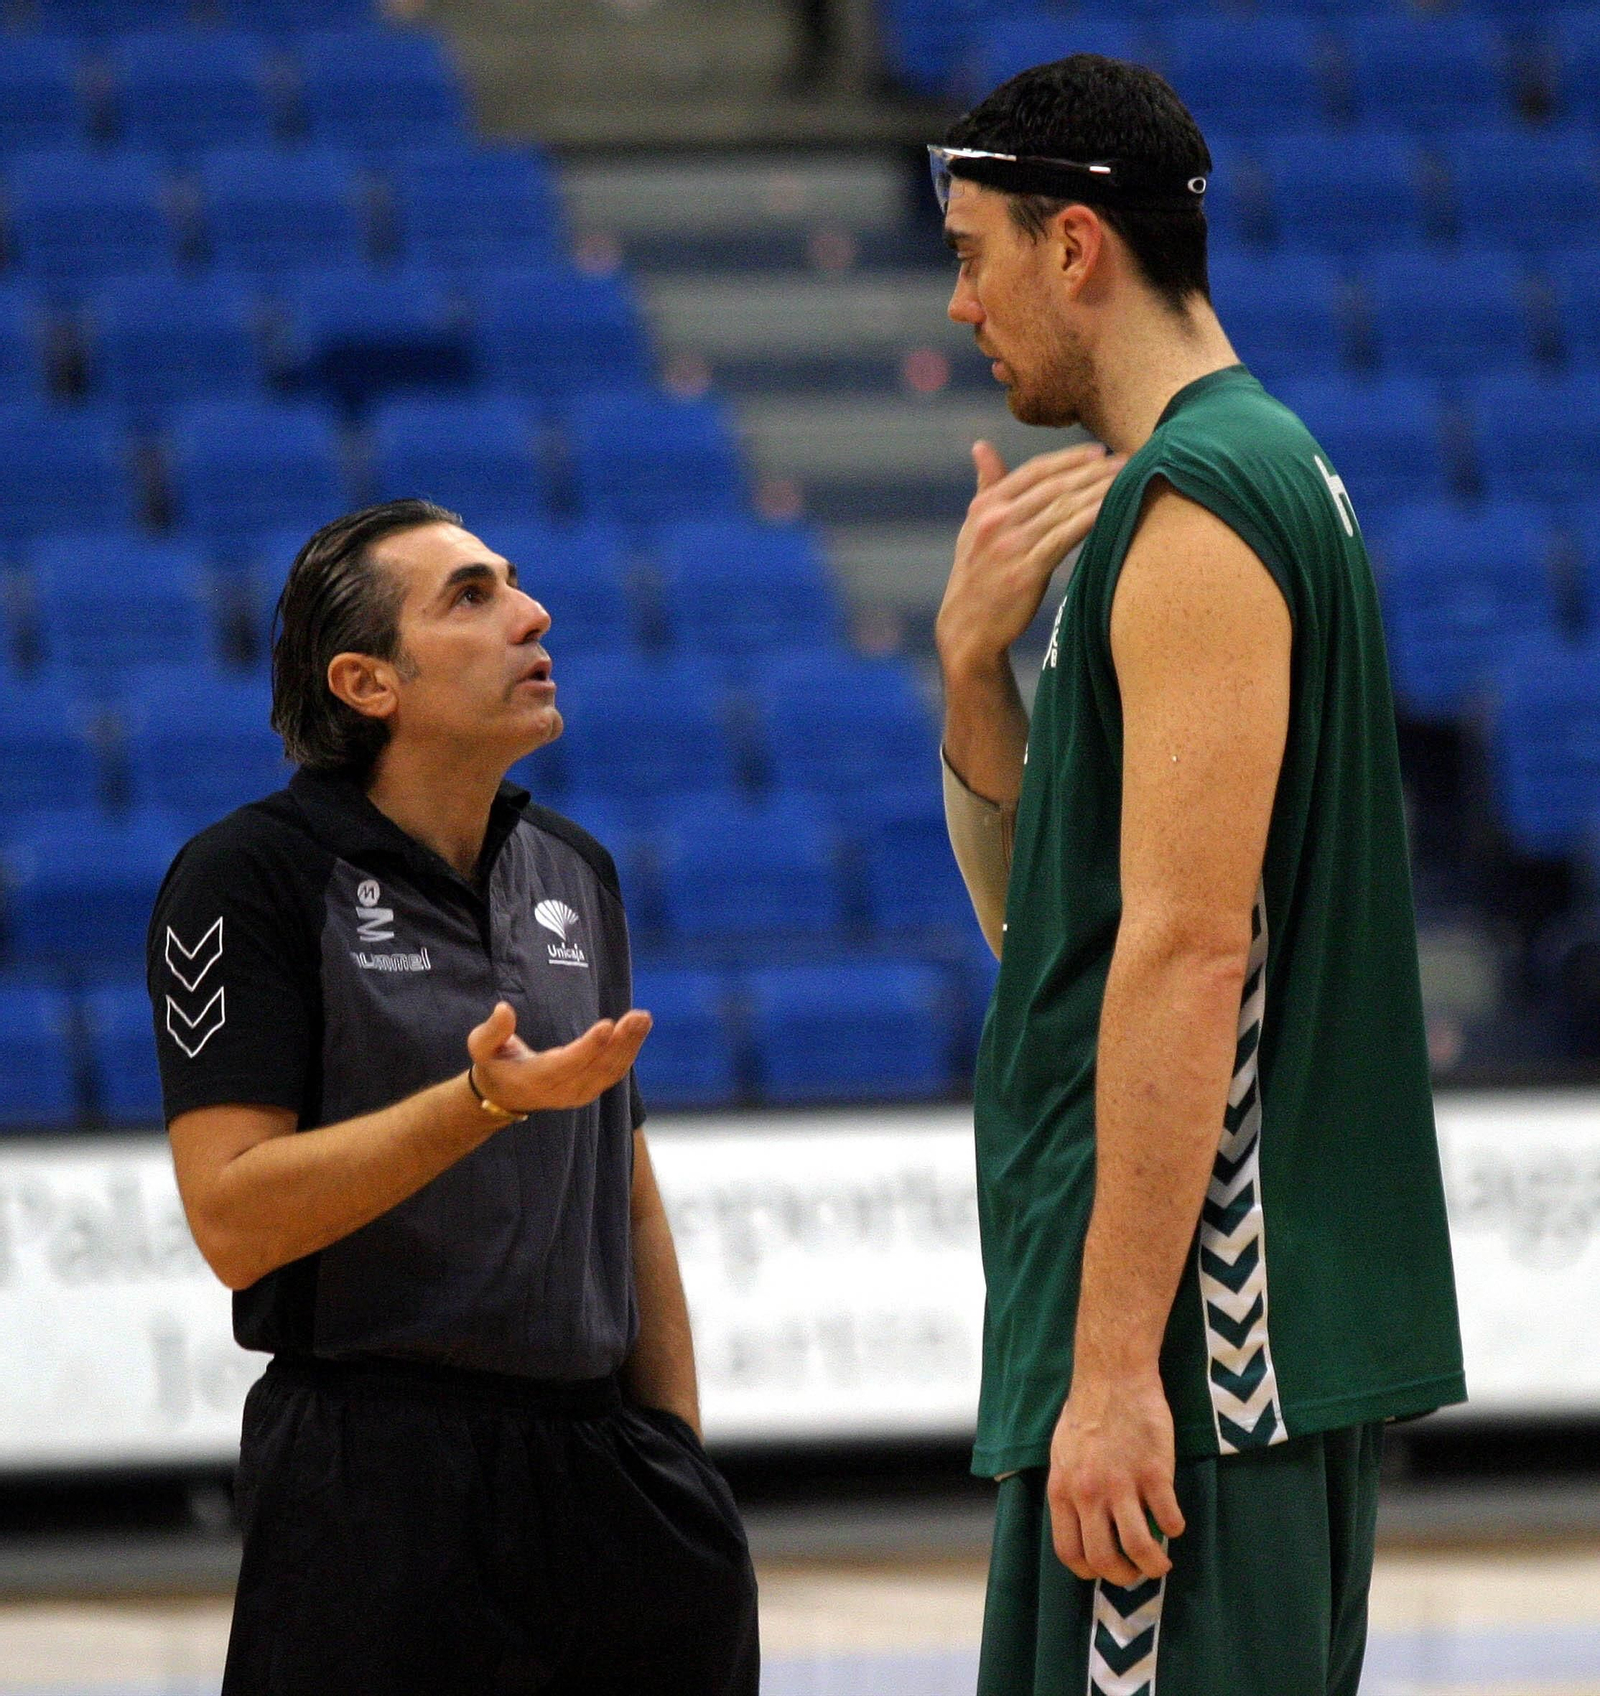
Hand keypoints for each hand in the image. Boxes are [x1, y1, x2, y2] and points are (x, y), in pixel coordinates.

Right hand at [467, 1001, 651, 1114]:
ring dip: (630, 1045)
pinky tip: (637, 1030)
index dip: (589, 1047)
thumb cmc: (494, 1063)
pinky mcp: (589, 1089)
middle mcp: (561, 1090)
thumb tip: (504, 1009)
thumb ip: (492, 1030)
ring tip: (643, 1019)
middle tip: (638, 1016)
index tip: (608, 1025)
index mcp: (536, 1079)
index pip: (568, 1064)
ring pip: (610, 1071)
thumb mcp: (482, 1046)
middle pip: (597, 1067)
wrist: (504, 1095)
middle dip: (621, 1042)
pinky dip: (628, 1052)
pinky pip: (613, 1073)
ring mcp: (578, 1093)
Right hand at [936, 440, 1125, 680]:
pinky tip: (1110, 509)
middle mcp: (996, 521)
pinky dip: (1089, 519)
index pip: (1033, 471)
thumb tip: (981, 446)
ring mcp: (1011, 546)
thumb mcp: (973, 527)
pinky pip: (1064, 538)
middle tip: (1125, 461)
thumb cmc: (976, 575)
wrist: (967, 628)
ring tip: (1127, 480)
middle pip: (1053, 487)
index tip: (1099, 452)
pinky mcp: (1026, 572)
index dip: (1068, 459)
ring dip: (1098, 491)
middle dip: (1092, 471)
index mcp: (985, 505)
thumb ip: (986, 486)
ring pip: (1063, 509)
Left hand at [1046, 1370, 1184, 1585]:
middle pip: (1104, 1559)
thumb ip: (1071, 1490)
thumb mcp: (1062, 1455)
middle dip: (1124, 1577)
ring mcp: (1122, 1483)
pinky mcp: (1153, 1472)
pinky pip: (1168, 1518)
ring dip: (1154, 1564)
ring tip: (1162, 1562)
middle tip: (1137, 1572)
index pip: (1069, 1552)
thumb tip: (1081, 1524)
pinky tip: (1174, 1522)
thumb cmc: (1087, 1412)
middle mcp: (1089, 1493)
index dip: (1089, 1570)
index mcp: (1063, 1490)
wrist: (1113, 1376)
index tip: (1106, 1568)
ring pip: (1139, 1548)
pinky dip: (1174, 1528)